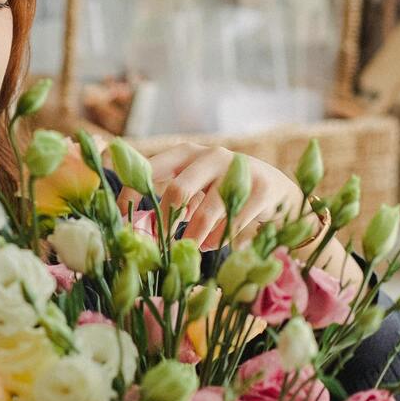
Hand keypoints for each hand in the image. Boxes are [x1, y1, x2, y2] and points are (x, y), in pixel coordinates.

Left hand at [117, 142, 304, 251]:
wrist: (276, 189)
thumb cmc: (221, 192)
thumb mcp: (194, 188)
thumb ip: (169, 200)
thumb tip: (135, 228)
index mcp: (186, 152)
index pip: (149, 169)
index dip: (131, 195)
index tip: (122, 222)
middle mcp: (211, 155)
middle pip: (178, 191)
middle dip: (165, 223)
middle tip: (158, 244)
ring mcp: (238, 170)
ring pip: (205, 214)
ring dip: (192, 239)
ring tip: (189, 248)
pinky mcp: (261, 189)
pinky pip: (230, 225)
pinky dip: (216, 241)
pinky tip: (212, 243)